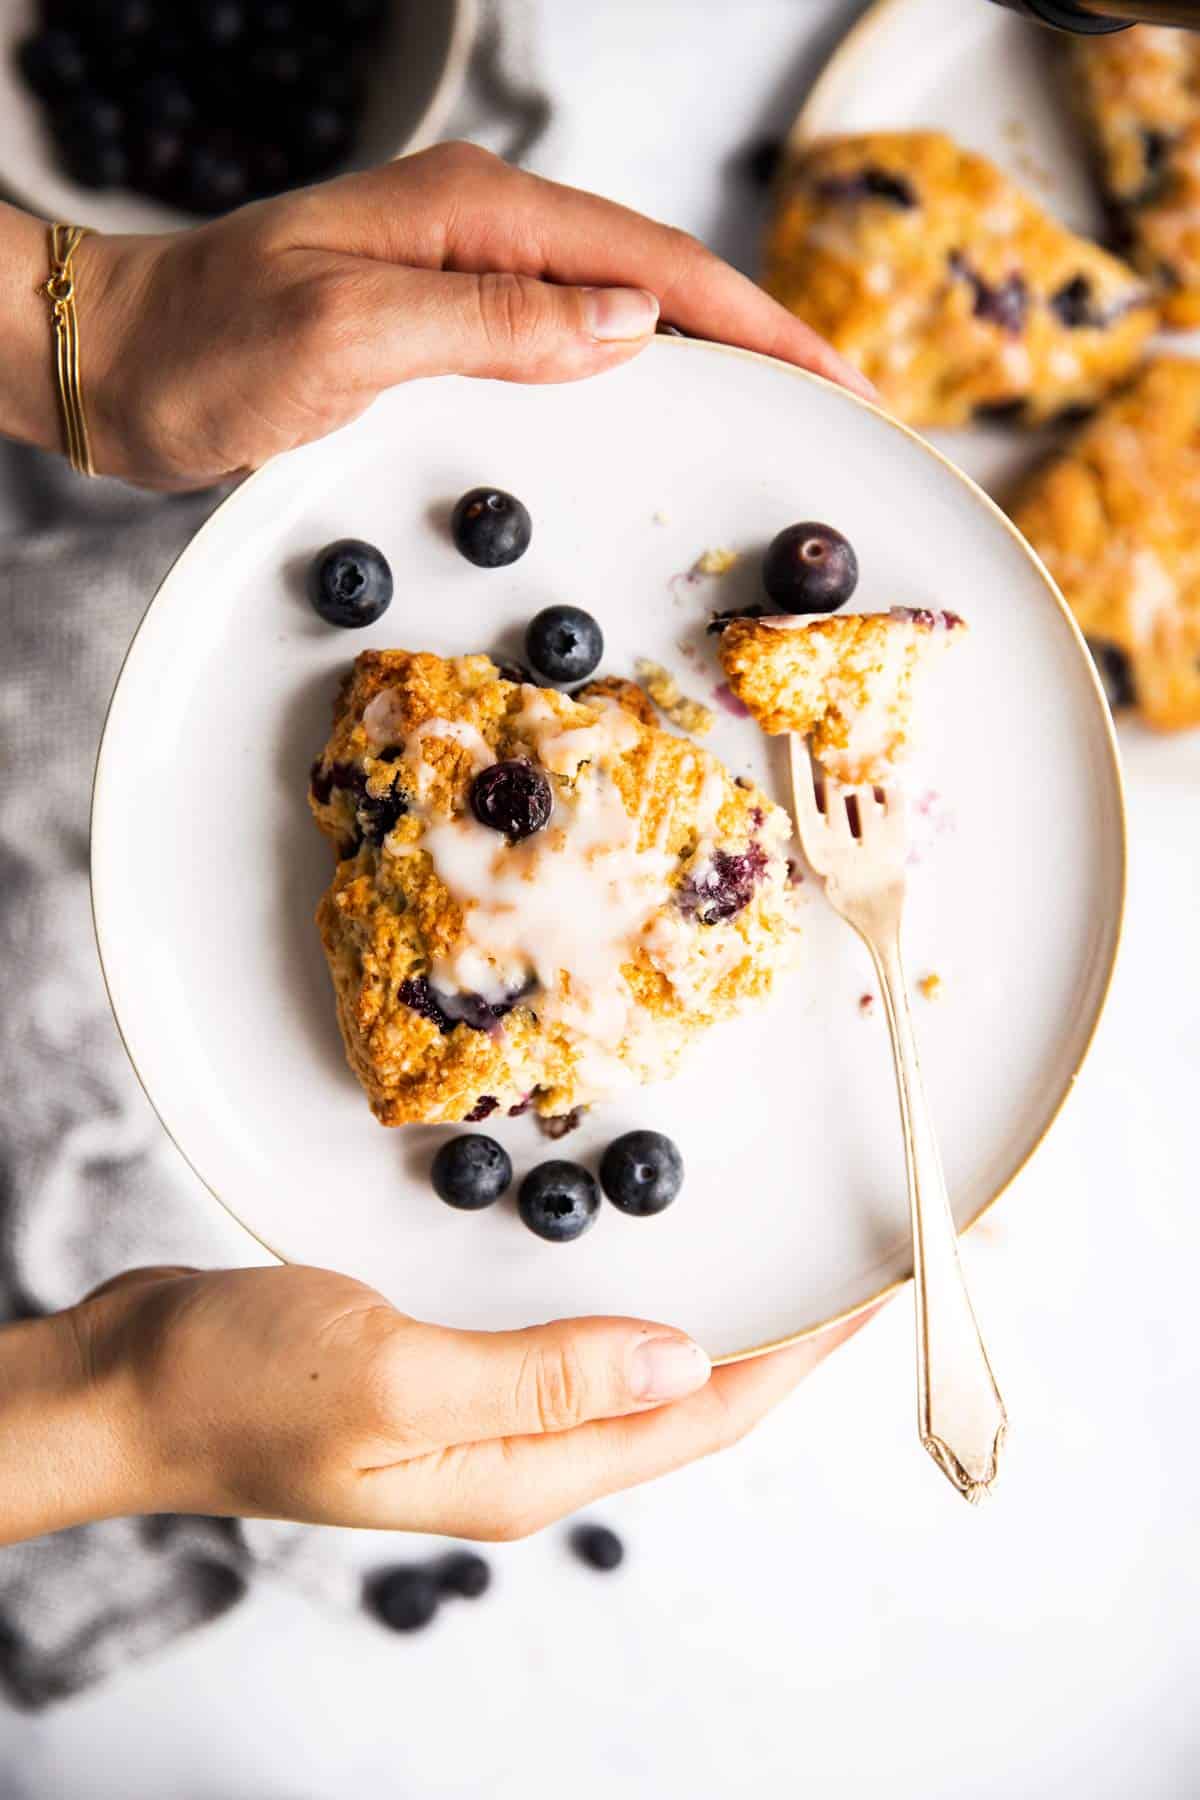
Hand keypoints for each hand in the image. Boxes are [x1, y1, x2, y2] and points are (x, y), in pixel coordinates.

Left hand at [60, 141, 871, 489]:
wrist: (115, 362)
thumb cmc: (206, 348)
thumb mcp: (349, 338)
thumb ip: (492, 324)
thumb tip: (628, 322)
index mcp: (471, 215)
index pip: (649, 261)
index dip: (753, 320)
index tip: (829, 374)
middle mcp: (476, 235)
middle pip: (653, 278)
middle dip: (754, 336)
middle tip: (832, 403)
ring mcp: (460, 280)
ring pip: (613, 313)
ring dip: (700, 359)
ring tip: (773, 414)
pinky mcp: (439, 330)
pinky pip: (560, 348)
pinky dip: (626, 381)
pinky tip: (652, 413)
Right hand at [60, 1263, 873, 1539]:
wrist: (128, 1382)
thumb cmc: (235, 1387)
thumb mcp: (394, 1378)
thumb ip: (544, 1375)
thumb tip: (687, 1366)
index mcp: (526, 1469)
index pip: (706, 1415)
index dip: (804, 1352)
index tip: (883, 1289)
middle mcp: (524, 1447)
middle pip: (694, 1394)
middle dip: (790, 1331)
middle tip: (868, 1257)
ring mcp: (489, 1407)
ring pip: (642, 1357)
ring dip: (722, 1303)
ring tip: (792, 1241)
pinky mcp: (454, 1360)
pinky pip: (575, 1325)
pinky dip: (632, 1281)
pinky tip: (642, 1231)